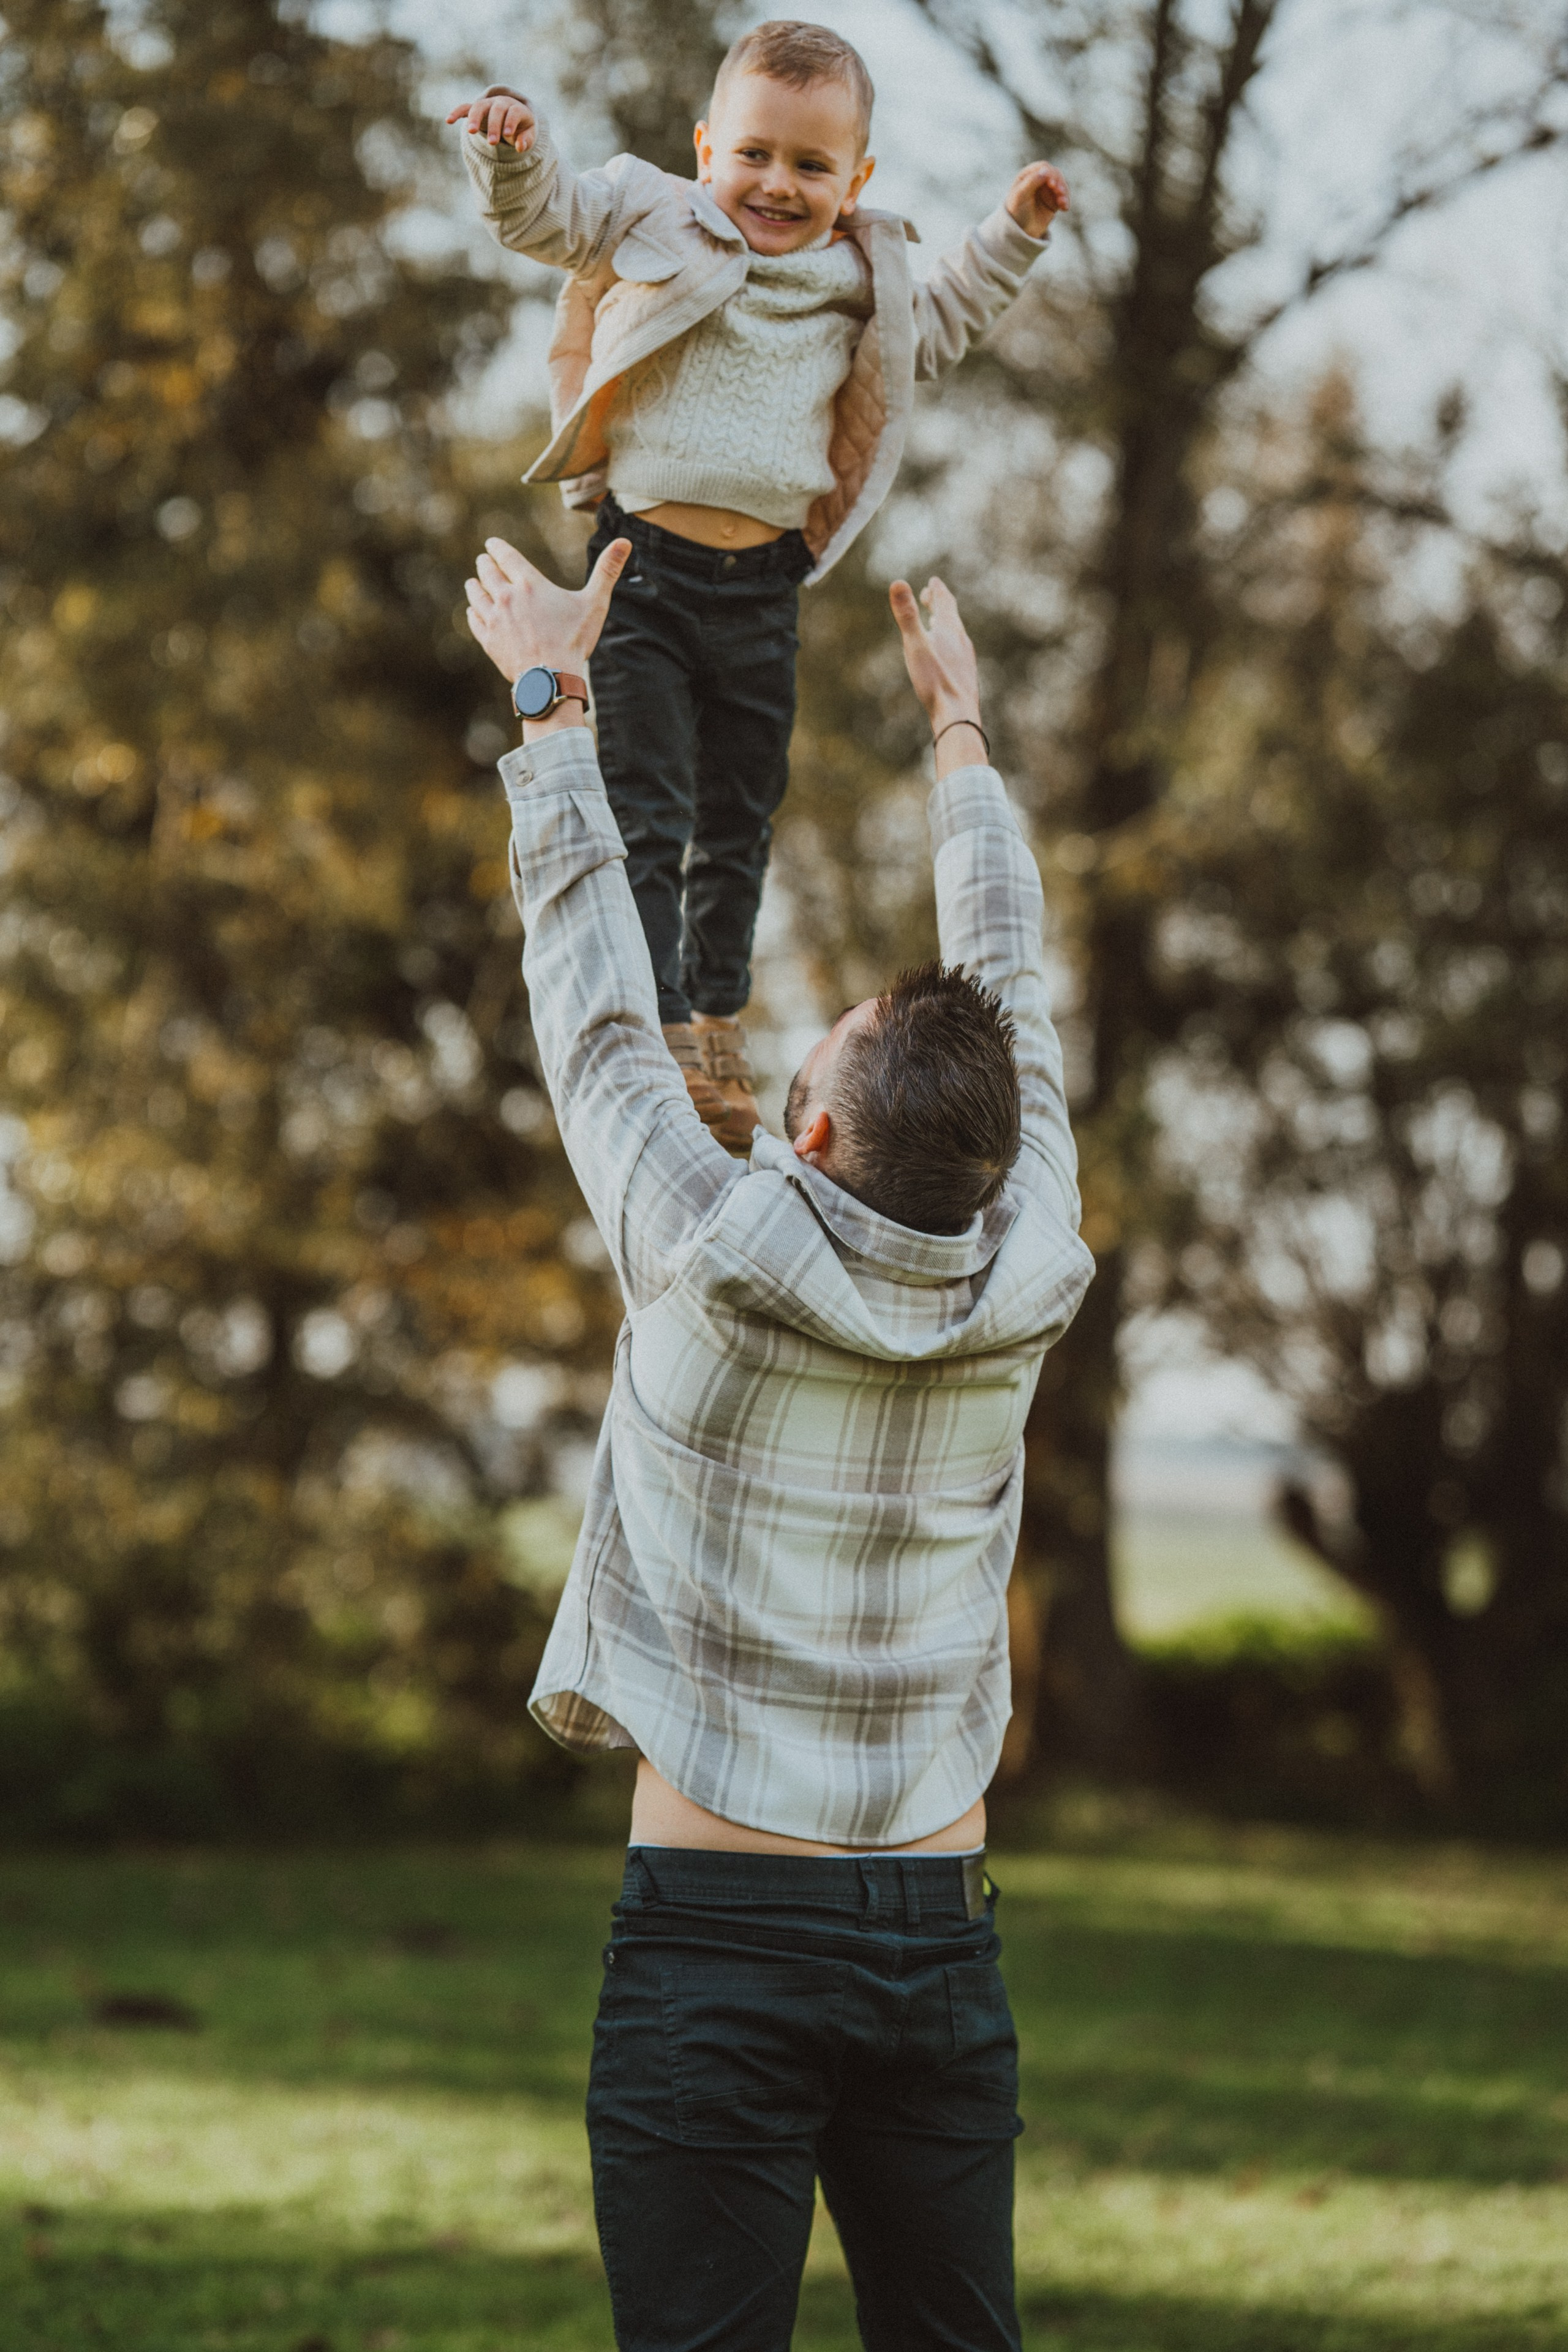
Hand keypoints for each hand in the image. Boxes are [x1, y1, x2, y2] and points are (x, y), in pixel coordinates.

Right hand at [445, 86, 535, 152]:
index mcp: (516, 108)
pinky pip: (465, 108)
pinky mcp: (477, 110)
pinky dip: (457, 112)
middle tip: (493, 142)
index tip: (507, 134)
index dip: (510, 122)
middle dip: (494, 125)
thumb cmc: (522, 128)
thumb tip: (520, 147)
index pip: (513, 112)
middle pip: (496, 110)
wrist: (513, 116)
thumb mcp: (528, 134)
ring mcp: (487, 105)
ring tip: (471, 132)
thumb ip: (526, 140)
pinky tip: (448, 120)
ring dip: (475, 118)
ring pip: (479, 107)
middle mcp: (501, 103)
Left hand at [465, 535, 630, 728]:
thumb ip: (607, 571)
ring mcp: (495, 620)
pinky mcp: (489, 641)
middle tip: (483, 561)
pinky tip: (474, 610)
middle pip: (487, 573)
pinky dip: (473, 612)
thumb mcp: (594, 604)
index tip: (491, 544)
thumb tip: (625, 542)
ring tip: (473, 582)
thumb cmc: (574, 641)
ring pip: (476, 596)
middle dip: (485, 564)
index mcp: (530, 585)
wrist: (550, 679)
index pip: (506, 557)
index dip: (497, 548)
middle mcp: (507, 597)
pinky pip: (475, 621)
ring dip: (474, 586)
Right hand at [889, 576, 981, 734]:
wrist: (958, 714)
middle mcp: (961, 641)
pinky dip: (949, 644)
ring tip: (937, 620)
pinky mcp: (965, 675)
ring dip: (945, 623)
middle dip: (941, 603)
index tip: (933, 581)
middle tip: (931, 594)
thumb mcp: (915, 644)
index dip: (938, 590)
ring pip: (956, 634)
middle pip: (952, 616)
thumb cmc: (935, 680)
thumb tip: (897, 582)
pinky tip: (946, 655)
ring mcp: (966, 658)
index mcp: (950, 629)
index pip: (945, 602)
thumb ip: (907, 615)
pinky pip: (958, 652)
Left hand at [1005, 161, 1068, 238]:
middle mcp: (1039, 180)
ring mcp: (1048, 190)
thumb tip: (1046, 170)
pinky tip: (1065, 208)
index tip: (1051, 184)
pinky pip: (1064, 197)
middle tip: (1059, 192)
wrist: (1020, 231)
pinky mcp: (1054, 201)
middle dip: (1059, 182)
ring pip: (1061, 185)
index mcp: (1028, 175)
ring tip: (1062, 201)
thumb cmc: (1016, 211)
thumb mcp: (1020, 195)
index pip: (1043, 167)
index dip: (1049, 173)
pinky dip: (1066, 201)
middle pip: (1055, 174)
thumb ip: (1032, 181)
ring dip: (1064, 191)